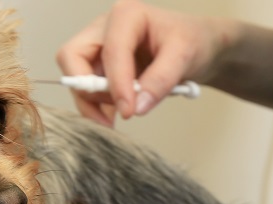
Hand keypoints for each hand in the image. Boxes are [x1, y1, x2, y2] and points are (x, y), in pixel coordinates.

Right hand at [56, 0, 234, 124]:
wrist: (200, 48)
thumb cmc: (193, 41)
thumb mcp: (185, 56)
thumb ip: (161, 80)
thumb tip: (136, 107)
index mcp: (126, 16)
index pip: (109, 51)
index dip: (115, 84)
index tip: (129, 112)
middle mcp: (105, 29)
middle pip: (73, 59)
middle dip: (88, 90)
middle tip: (115, 112)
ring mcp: (99, 49)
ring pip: (77, 78)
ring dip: (93, 103)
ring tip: (121, 116)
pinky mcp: (100, 68)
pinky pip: (87, 91)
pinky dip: (97, 108)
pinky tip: (115, 117)